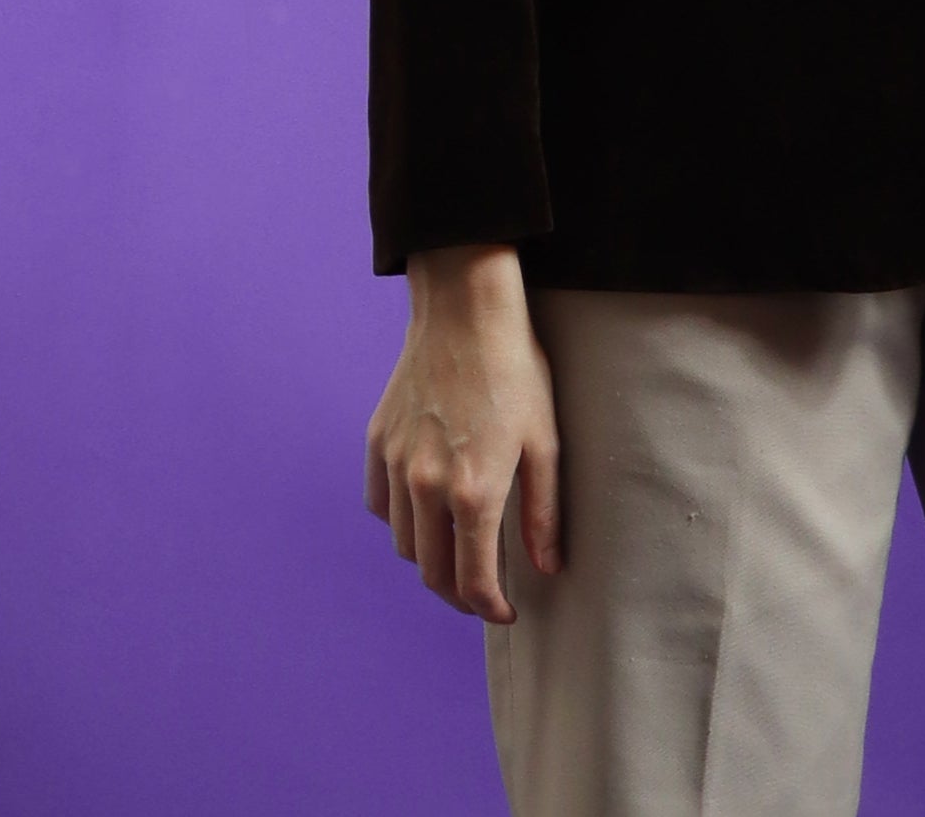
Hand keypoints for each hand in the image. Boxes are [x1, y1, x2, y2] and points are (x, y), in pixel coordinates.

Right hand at [363, 243, 562, 621]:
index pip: (473, 582)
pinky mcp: (377, 443)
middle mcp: (426, 487)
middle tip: (481, 594)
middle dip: (458, 594)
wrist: (465, 311)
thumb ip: (543, 512)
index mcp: (473, 492)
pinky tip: (423, 512)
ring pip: (402, 543)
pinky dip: (399, 521)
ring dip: (428, 560)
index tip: (504, 613)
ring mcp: (396, 465)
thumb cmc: (516, 370)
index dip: (489, 608)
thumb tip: (546, 568)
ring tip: (456, 552)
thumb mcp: (545, 441)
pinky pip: (379, 505)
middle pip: (432, 572)